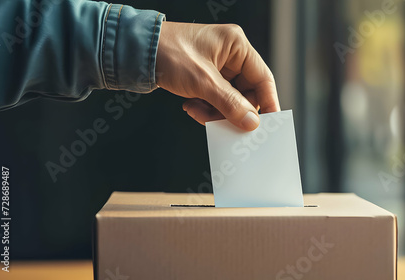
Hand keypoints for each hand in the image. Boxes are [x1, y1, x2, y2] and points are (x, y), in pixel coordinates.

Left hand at [155, 22, 279, 130]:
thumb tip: (251, 122)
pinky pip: (216, 98)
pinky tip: (191, 106)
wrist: (136, 52)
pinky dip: (206, 107)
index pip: (263, 78)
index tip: (268, 124)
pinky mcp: (205, 76)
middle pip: (246, 92)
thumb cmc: (168, 52)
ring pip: (230, 99)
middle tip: (224, 123)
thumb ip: (229, 103)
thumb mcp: (202, 81)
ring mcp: (218, 65)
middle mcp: (230, 54)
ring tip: (198, 111)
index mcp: (236, 46)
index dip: (267, 102)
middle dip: (233, 110)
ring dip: (216, 111)